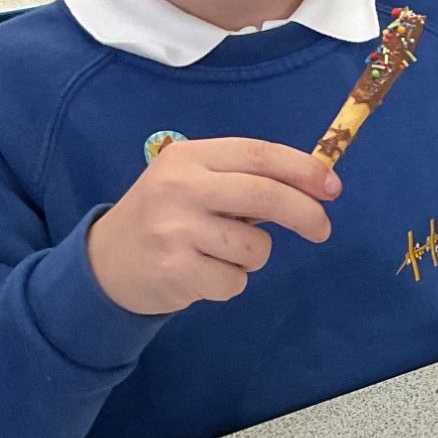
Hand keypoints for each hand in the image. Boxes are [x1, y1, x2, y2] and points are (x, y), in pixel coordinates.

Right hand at [86, 138, 338, 315]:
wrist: (105, 263)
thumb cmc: (165, 216)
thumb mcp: (193, 182)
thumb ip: (244, 179)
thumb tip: (315, 185)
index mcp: (189, 157)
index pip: (259, 155)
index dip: (303, 169)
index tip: (332, 187)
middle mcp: (181, 188)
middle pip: (266, 196)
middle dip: (306, 214)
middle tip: (321, 229)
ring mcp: (176, 230)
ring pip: (255, 247)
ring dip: (253, 257)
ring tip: (221, 253)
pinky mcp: (176, 271)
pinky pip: (235, 281)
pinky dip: (230, 282)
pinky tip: (201, 273)